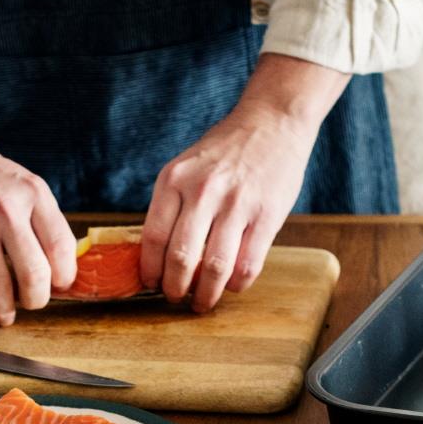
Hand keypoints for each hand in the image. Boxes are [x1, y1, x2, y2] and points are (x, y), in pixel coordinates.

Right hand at [0, 117, 75, 327]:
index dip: (63, 278)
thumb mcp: (19, 183)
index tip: (56, 286)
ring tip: (2, 314)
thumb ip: (38, 220)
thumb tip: (56, 269)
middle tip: (30, 303)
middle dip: (35, 301)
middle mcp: (6, 208)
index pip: (63, 249)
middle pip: (35, 276)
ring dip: (3, 312)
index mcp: (33, 193)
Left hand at [140, 54, 345, 312]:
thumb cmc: (225, 150)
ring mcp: (236, 203)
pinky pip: (248, 264)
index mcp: (174, 179)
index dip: (150, 270)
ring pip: (214, 267)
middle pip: (181, 258)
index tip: (151, 284)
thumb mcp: (186, 167)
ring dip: (206, 294)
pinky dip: (237, 283)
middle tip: (176, 298)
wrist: (272, 122)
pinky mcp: (267, 214)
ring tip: (203, 302)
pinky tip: (233, 285)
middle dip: (175, 289)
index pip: (153, 237)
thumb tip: (157, 254)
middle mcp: (202, 191)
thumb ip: (173, 204)